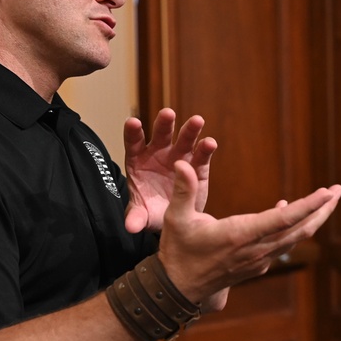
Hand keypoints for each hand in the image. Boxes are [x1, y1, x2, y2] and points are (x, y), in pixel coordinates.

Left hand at [123, 110, 216, 232]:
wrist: (175, 218)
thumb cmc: (152, 211)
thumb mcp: (143, 215)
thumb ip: (136, 217)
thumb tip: (131, 226)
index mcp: (139, 161)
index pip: (134, 143)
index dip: (133, 133)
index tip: (133, 123)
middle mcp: (159, 154)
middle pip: (160, 135)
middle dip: (164, 123)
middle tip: (168, 113)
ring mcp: (180, 157)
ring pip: (184, 140)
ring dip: (190, 130)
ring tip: (197, 121)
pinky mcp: (198, 166)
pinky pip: (202, 155)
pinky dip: (206, 148)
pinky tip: (210, 143)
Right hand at [158, 159, 340, 311]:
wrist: (177, 291)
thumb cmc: (177, 253)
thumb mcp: (176, 219)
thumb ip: (183, 191)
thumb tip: (182, 163)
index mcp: (241, 235)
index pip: (284, 219)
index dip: (309, 206)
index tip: (328, 193)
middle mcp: (256, 249)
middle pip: (300, 229)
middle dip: (323, 210)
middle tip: (338, 191)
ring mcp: (258, 259)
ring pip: (295, 238)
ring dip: (313, 218)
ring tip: (327, 200)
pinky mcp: (256, 264)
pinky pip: (282, 243)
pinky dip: (293, 226)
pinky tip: (289, 210)